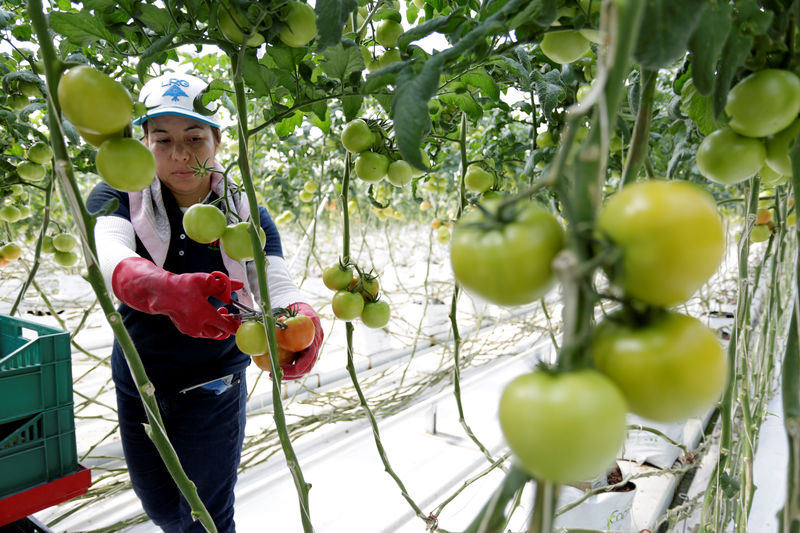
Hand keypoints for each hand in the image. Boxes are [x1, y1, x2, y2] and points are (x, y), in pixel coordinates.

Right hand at [112, 257, 243, 338]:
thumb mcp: (206, 281)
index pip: (226, 326)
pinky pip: (201, 332)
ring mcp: (191, 329)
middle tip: (229, 315)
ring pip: (210, 334)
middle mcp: (198, 325)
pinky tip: (206, 315)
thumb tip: (239, 284)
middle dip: (226, 326)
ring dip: (217, 326)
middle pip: (219, 334)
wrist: (161, 293)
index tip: (241, 324)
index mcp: (204, 314)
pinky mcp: (185, 330)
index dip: (236, 326)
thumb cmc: (183, 285)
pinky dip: (207, 326)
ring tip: (218, 312)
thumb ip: (224, 285)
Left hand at [280, 302, 322, 379]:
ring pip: (304, 366)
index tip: (280, 370)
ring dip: (290, 373)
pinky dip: (289, 366)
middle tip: (274, 375)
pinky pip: (299, 361)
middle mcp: (316, 344)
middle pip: (307, 367)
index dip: (296, 368)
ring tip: (273, 374)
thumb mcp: (289, 314)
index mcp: (315, 336)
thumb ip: (282, 323)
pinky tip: (275, 366)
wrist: (301, 307)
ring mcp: (313, 348)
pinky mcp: (307, 350)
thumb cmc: (294, 309)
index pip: (309, 358)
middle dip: (291, 374)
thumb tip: (267, 332)